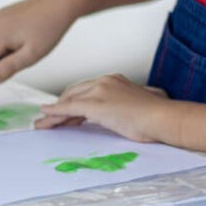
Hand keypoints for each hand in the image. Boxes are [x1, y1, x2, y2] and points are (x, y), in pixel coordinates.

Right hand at [0, 0, 75, 83]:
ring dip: (4, 51)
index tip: (11, 70)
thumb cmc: (48, 28)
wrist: (57, 5)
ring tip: (25, 42)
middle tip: (24, 53)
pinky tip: (23, 35)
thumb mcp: (30, 55)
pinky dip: (6, 41)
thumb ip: (7, 69)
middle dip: (1, 61)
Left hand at [35, 74, 168, 142]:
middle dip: (61, 106)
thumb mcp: (140, 104)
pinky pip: (68, 109)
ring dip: (54, 113)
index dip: (74, 102)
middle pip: (75, 93)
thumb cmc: (157, 114)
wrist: (162, 117)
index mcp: (115, 80)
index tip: (69, 115)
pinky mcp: (95, 104)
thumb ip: (129, 103)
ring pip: (69, 101)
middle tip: (52, 121)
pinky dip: (54, 113)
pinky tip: (45, 118)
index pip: (87, 89)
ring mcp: (99, 91)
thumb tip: (129, 110)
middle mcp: (105, 81)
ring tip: (43, 124)